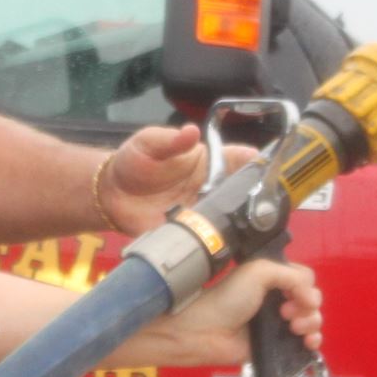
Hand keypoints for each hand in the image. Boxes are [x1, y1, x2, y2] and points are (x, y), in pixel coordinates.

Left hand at [97, 126, 257, 234]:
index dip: (257, 163)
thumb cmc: (134, 161)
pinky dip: (216, 244)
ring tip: (245, 226)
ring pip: (231, 220)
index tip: (266, 169)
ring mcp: (202, 213)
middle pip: (243, 193)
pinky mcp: (189, 234)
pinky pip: (207, 241)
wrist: (111, 193)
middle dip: (255, 198)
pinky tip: (221, 244)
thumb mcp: (149, 142)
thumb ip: (169, 139)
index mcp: (208, 163)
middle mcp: (211, 188)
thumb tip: (190, 132)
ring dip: (238, 224)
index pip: (240, 160)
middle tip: (261, 203)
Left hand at [153, 259, 322, 366]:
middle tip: (285, 313)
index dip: (305, 287)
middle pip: (312, 301)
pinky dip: (313, 342)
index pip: (305, 279)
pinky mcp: (277, 346)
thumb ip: (292, 276)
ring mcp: (278, 324)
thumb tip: (312, 299)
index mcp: (273, 279)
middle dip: (307, 307)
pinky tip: (308, 343)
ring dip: (311, 323)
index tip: (292, 295)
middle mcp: (278, 299)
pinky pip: (305, 343)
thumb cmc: (228, 298)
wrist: (205, 331)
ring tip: (293, 328)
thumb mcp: (258, 272)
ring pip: (312, 321)